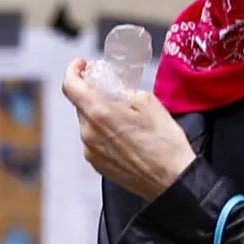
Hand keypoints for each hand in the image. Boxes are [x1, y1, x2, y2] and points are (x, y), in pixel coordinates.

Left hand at [62, 61, 195, 200]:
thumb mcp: (147, 101)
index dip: (73, 71)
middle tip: (113, 91)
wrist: (172, 178)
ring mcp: (91, 151)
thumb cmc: (163, 142)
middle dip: (94, 95)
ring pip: (88, 124)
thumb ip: (123, 89)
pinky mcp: (98, 165)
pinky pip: (94, 141)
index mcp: (98, 113)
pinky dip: (104, 134)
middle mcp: (89, 133)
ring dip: (100, 116)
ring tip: (125, 118)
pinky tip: (125, 136)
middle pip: (81, 105)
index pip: (70, 86)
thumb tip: (114, 86)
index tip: (81, 66)